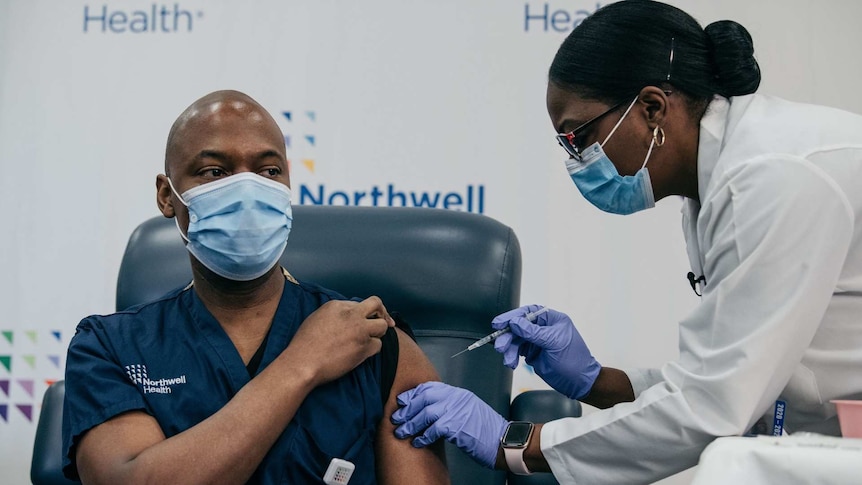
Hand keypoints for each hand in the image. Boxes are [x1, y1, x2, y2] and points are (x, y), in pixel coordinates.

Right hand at [288, 296, 394, 385]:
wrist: (303, 363)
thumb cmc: (305, 344)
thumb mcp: (316, 318)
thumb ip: (335, 314)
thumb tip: (346, 317)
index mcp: (338, 305)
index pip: (359, 304)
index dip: (362, 313)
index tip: (363, 320)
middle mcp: (352, 314)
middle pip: (377, 304)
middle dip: (382, 312)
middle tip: (385, 321)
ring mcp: (360, 330)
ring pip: (382, 326)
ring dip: (378, 333)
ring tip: (368, 340)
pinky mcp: (364, 347)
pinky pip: (378, 345)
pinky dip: (372, 349)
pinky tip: (362, 353)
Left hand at [391, 382, 507, 468]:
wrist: (503, 441)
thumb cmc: (486, 431)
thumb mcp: (469, 411)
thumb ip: (452, 407)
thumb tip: (431, 412)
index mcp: (459, 394)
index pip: (430, 387)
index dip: (413, 394)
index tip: (402, 401)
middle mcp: (457, 398)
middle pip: (424, 397)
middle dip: (408, 408)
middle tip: (397, 418)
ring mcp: (457, 410)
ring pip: (425, 412)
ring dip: (410, 423)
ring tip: (401, 432)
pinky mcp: (457, 426)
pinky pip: (433, 429)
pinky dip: (423, 436)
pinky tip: (418, 442)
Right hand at [492, 305, 600, 399]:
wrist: (579, 383)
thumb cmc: (574, 361)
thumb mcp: (553, 343)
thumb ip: (532, 332)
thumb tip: (515, 322)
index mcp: (552, 320)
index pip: (528, 312)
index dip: (512, 316)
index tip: (499, 323)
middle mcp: (543, 328)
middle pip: (519, 327)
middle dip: (508, 336)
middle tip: (500, 345)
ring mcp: (537, 341)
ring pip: (516, 340)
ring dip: (509, 349)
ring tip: (508, 360)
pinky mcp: (532, 353)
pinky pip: (517, 351)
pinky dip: (512, 356)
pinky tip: (511, 362)